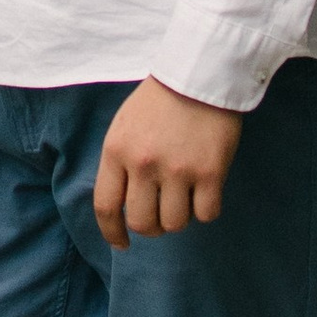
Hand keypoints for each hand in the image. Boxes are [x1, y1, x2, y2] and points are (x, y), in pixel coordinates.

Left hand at [93, 81, 242, 248]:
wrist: (200, 73)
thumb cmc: (160, 102)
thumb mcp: (124, 127)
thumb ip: (119, 164)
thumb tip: (121, 207)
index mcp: (117, 151)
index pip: (105, 207)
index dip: (112, 232)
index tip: (122, 243)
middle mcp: (144, 164)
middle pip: (142, 223)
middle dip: (152, 227)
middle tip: (161, 215)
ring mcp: (178, 169)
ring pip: (174, 224)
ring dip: (180, 218)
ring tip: (185, 197)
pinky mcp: (211, 171)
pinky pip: (206, 214)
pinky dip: (206, 209)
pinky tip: (206, 191)